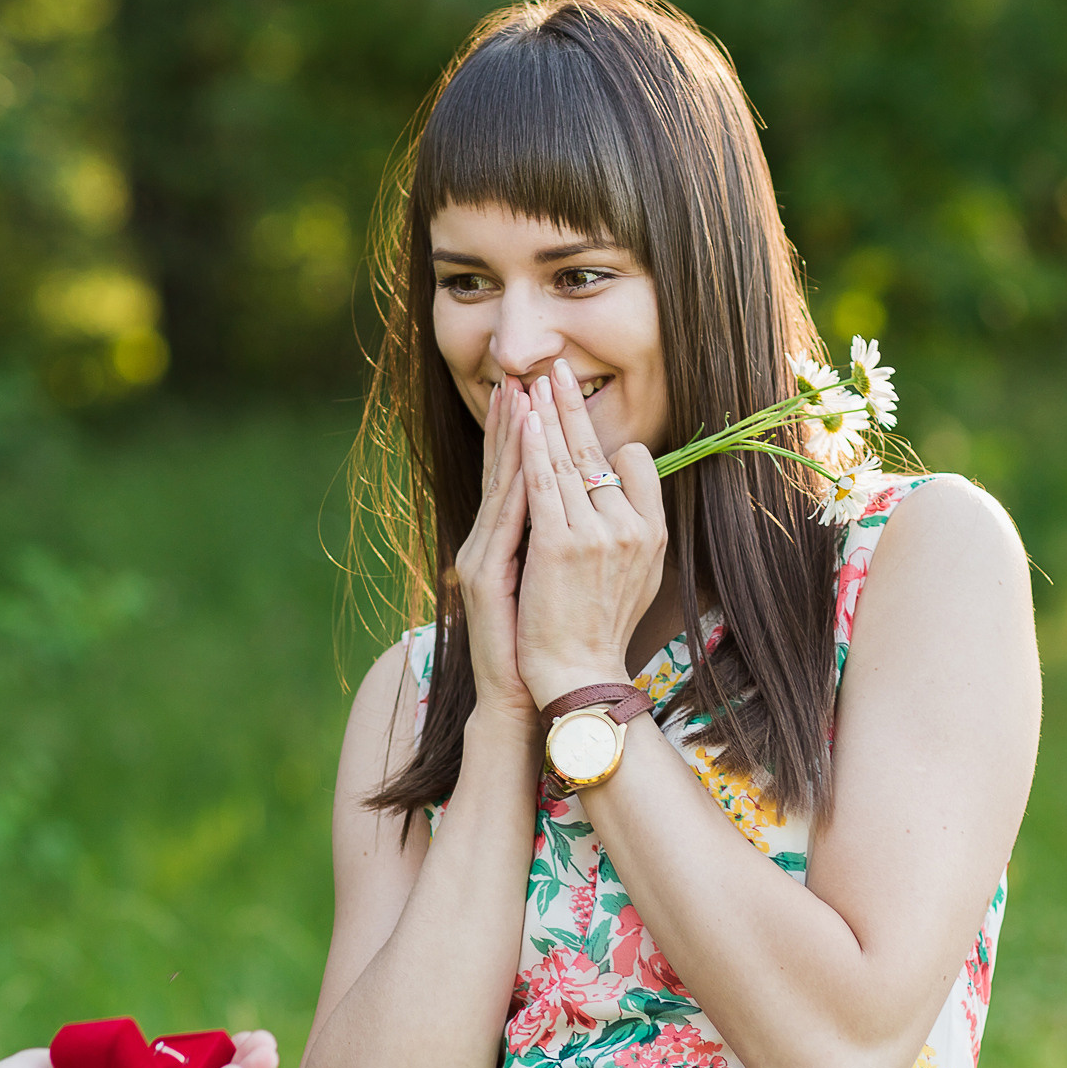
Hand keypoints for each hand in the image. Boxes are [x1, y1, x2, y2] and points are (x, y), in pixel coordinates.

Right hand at [453, 381, 537, 728]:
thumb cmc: (543, 639)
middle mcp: (487, 541)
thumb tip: (583, 505)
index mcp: (504, 540)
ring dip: (510, 439)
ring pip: (501, 486)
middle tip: (519, 375)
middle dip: (512, 421)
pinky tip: (527, 453)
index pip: (516, 474)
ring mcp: (483, 557)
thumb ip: (557, 540)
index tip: (534, 390)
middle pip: (502, 470)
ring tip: (517, 397)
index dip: (523, 431)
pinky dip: (516, 482)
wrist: (526, 691)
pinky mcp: (487, 578)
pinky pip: (506, 521)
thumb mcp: (552, 578)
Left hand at [514, 358, 666, 706]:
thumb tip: (623, 502)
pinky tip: (524, 421)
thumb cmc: (597, 632)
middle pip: (599, 452)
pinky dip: (534, 448)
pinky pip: (546, 484)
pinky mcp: (561, 545)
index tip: (578, 416)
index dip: (605, 439)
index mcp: (652, 534)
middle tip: (555, 368)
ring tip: (533, 381)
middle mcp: (631, 528)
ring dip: (549, 415)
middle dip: (573, 406)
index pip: (636, 464)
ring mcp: (598, 534)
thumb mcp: (634, 580)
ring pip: (570, 461)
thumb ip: (629, 536)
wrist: (578, 677)